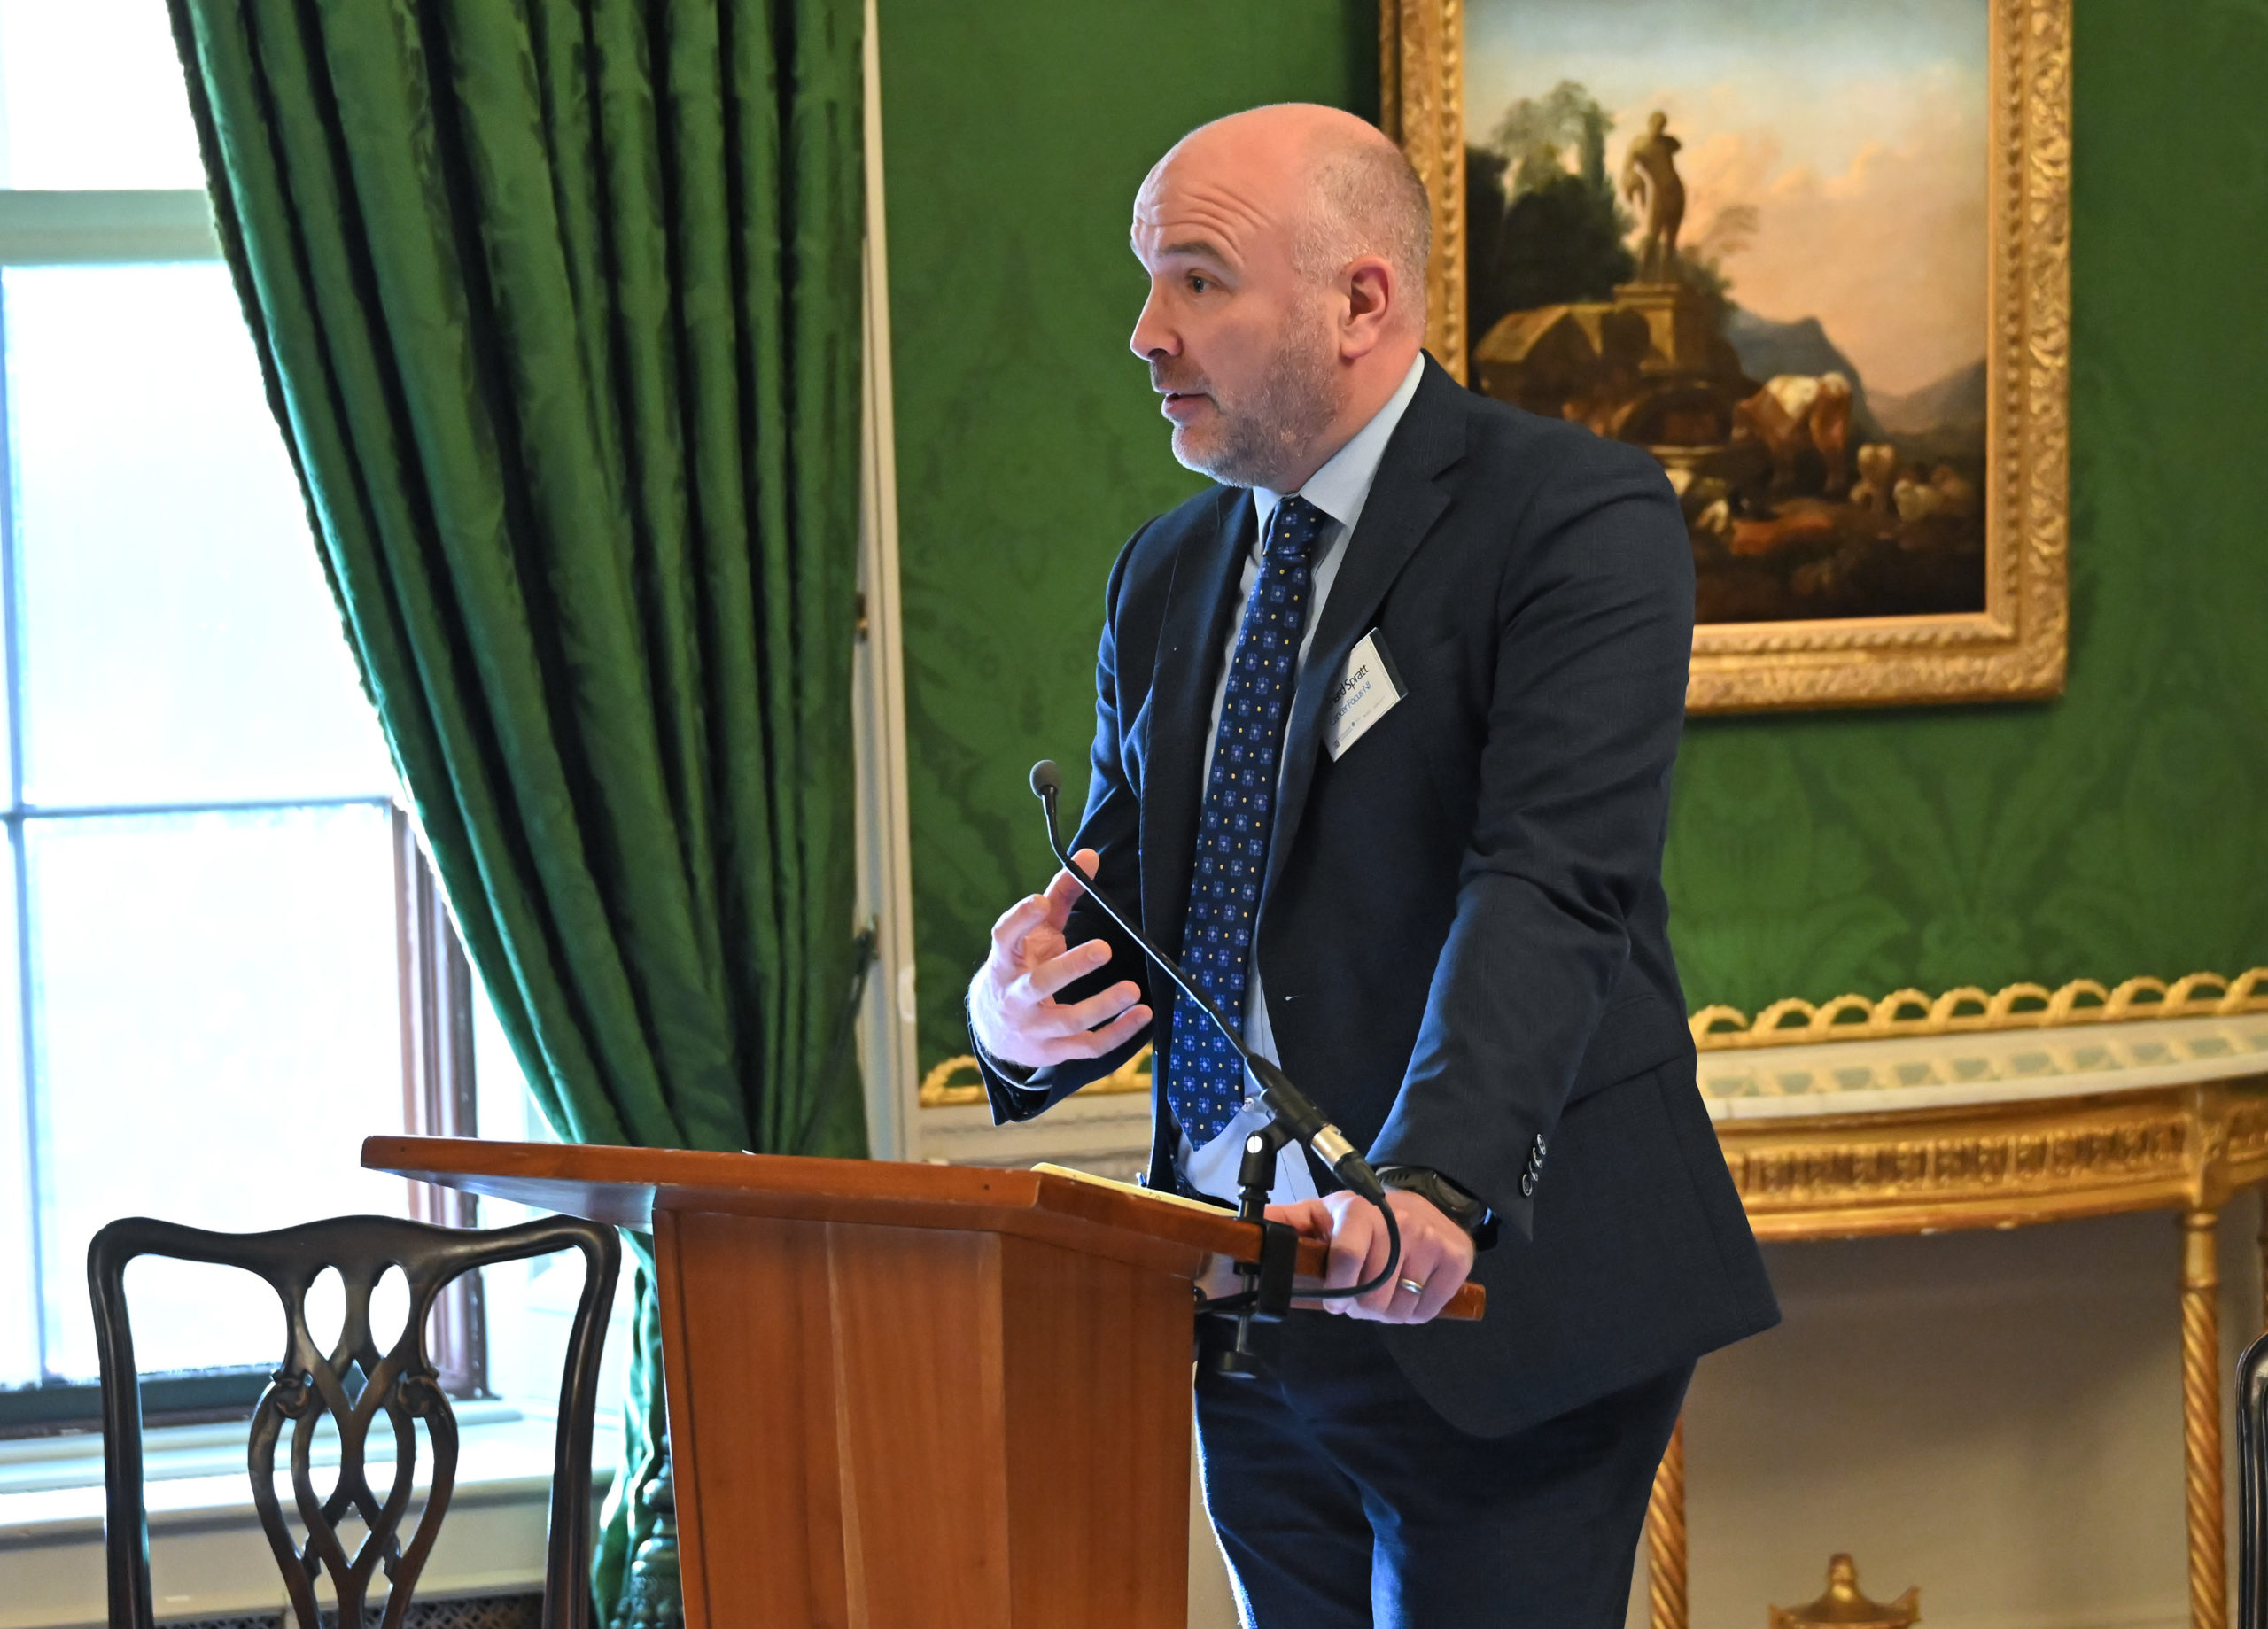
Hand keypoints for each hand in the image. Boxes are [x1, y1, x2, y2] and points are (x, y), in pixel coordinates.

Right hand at [968, 848, 1150, 1069]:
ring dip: (1102, 1006)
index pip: (1004, 938)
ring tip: (1132, 989)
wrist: (994, 1029)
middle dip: (1071, 967)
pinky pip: (1088, 1046)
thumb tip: (1089, 856)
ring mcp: (1034, 1028)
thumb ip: (1060, 896)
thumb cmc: (1022, 968)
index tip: (1040, 902)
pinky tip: (1143, 1015)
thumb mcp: (1035, 934)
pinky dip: (1117, 1034)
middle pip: (1039, 984)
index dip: (1020, 920)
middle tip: (1104, 949)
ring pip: (1068, 1021)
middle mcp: (1014, 997)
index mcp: (1004, 962)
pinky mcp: (1053, 1052)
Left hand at [1269, 1189, 1475, 1324]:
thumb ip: (1285, 1225)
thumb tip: (1247, 1232)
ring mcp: (1431, 1238)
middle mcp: (1399, 1220)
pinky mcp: (1456, 1258)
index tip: (1335, 1300)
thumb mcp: (1320, 1216)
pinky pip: (1425, 1311)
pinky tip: (1408, 1291)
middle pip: (1373, 1294)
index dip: (1338, 1290)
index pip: (1347, 1259)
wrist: (1423, 1204)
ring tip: (1385, 1290)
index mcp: (1358, 1210)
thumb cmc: (1362, 1220)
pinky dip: (1413, 1312)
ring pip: (1399, 1307)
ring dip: (1387, 1311)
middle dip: (1363, 1305)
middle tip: (1363, 1293)